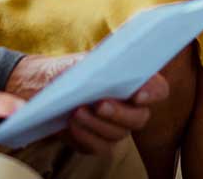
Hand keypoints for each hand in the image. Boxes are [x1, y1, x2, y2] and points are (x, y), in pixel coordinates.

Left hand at [6, 55, 169, 155]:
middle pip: (139, 118)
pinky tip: (72, 124)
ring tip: (77, 111)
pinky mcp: (97, 143)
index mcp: (135, 83)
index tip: (138, 94)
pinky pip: (99, 147)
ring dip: (97, 124)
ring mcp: (115, 128)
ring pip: (117, 135)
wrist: (44, 87)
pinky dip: (85, 135)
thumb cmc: (70, 70)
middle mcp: (131, 108)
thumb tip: (116, 55)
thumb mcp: (86, 59)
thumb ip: (105, 58)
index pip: (158, 90)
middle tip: (100, 104)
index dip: (153, 93)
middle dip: (120, 113)